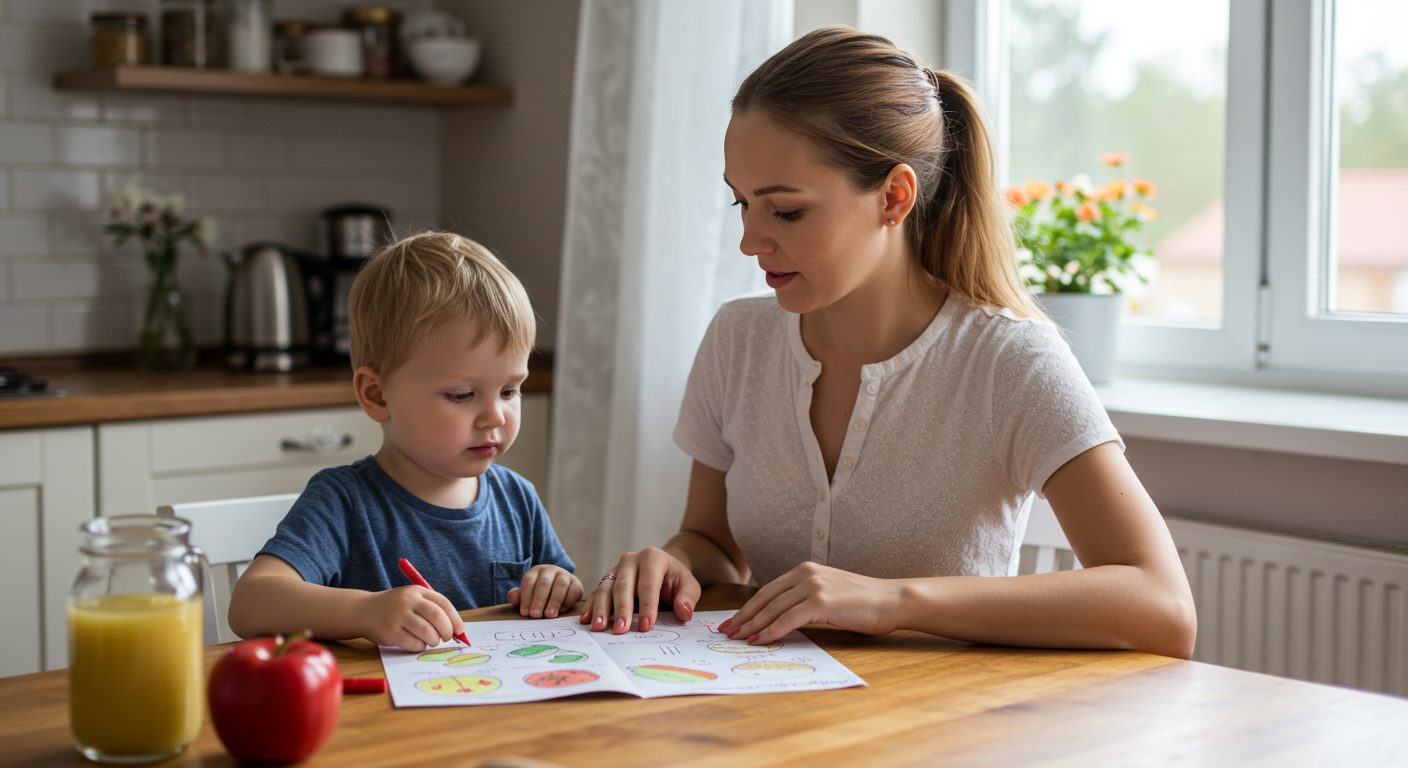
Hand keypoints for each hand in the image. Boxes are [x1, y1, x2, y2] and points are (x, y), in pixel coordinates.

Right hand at [358, 585, 463, 651]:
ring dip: (433, 641)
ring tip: (430, 641)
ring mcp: (398, 616)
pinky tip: (416, 643)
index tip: (459, 630)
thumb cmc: (395, 608)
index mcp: (416, 591)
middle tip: (446, 638)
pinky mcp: (390, 632)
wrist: (363, 611)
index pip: (443, 603)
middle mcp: (407, 601)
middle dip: (447, 631)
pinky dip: (420, 646)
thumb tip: (456, 629)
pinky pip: (414, 643)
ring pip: (427, 632)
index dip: (455, 619)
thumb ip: (432, 609)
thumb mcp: (412, 599)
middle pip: (437, 617)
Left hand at [507, 565, 583, 617]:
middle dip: (539, 600)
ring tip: (549, 615)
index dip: (526, 597)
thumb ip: (519, 596)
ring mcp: (565, 575)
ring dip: (554, 601)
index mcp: (536, 571)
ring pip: (560, 585)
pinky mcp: (577, 584)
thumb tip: (512, 596)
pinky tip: (562, 611)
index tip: (525, 613)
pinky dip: (568, 601)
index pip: (529, 581)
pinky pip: (574, 590)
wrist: (561, 590)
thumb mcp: (528, 594)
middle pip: (544, 583)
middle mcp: (551, 570)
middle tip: (536, 615)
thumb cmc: (540, 594)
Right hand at [579, 547, 700, 633]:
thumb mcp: (689, 585)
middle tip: (620, 630)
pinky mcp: (607, 579)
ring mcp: (616, 569)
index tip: (645, 626)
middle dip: (621, 609)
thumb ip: (687, 597)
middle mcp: (630, 560)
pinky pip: (597, 593)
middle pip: (623, 586)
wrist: (663, 568)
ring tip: (598, 627)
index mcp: (652, 558)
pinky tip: (585, 620)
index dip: (647, 606)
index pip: (648, 584)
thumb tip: (684, 612)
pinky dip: (591, 606)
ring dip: (601, 609)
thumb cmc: (676, 579)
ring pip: (606, 588)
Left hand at [718, 562, 900, 644]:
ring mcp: (814, 585)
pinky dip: (771, 631)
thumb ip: (806, 601)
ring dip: (753, 625)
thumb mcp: (829, 596)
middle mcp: (806, 574)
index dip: (748, 607)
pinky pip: (789, 618)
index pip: (768, 590)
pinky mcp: (822, 601)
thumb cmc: (864, 603)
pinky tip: (760, 640)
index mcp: (805, 570)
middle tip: (726, 632)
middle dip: (743, 616)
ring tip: (737, 639)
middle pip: (765, 598)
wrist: (892, 600)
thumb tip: (782, 620)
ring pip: (773, 608)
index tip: (733, 621)